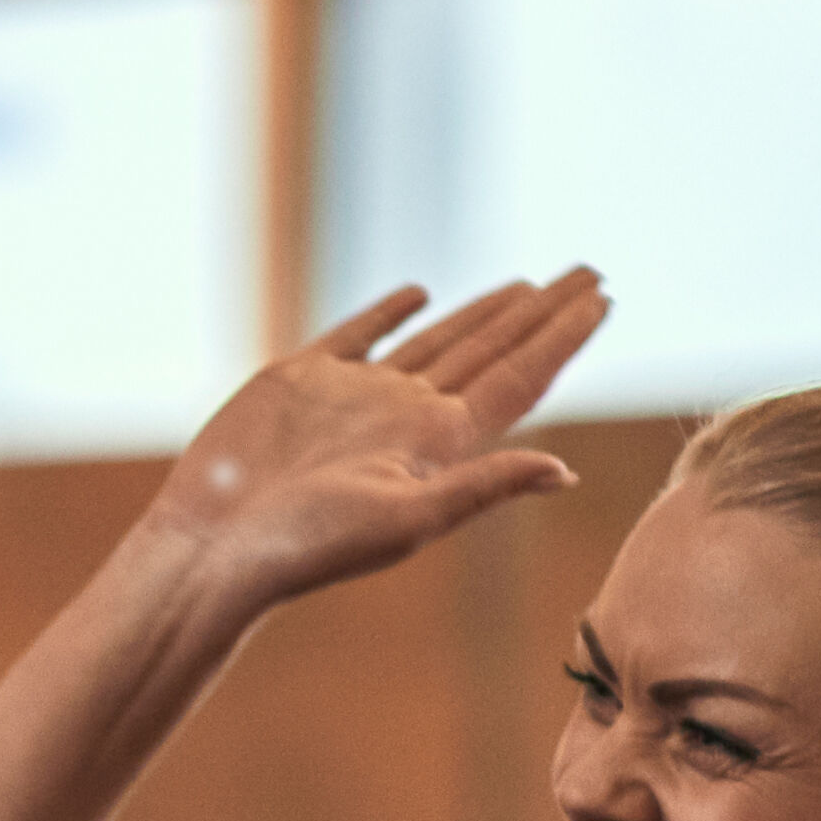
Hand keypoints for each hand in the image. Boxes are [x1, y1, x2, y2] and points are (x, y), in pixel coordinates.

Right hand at [138, 273, 611, 612]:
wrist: (215, 547)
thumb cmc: (307, 546)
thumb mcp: (406, 519)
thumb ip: (483, 487)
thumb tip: (564, 472)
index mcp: (437, 443)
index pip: (518, 379)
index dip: (563, 338)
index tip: (605, 298)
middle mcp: (405, 415)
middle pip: (492, 351)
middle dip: (542, 313)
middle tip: (591, 274)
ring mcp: (355, 396)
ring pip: (438, 340)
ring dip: (486, 312)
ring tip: (531, 286)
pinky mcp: (301, 380)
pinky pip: (359, 333)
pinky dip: (390, 311)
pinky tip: (420, 293)